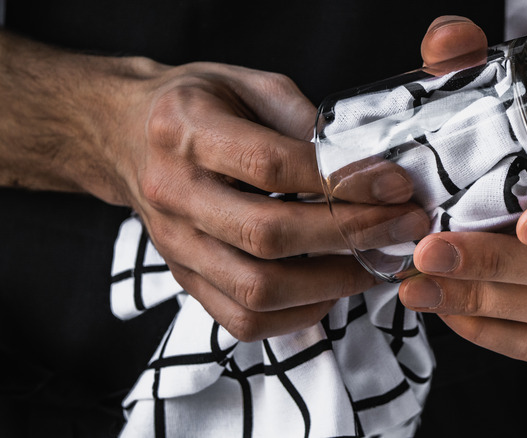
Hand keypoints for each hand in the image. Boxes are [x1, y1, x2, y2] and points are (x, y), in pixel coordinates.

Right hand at [109, 61, 425, 340]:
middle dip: (350, 235)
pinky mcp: (183, 278)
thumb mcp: (247, 84)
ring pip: (256, 290)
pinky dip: (296, 315)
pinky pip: (241, 320)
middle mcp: (175, 194)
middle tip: (404, 226)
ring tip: (375, 262)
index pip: (271, 165)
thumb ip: (301, 118)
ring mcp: (175, 245)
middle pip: (268, 235)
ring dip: (330, 282)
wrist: (123, 135)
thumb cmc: (195, 105)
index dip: (340, 180)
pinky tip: (330, 289)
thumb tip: (362, 165)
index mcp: (187, 132)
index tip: (395, 185)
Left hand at [398, 17, 526, 361]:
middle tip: (430, 250)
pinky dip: (487, 334)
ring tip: (415, 283)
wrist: (500, 174)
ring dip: (476, 300)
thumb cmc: (499, 133)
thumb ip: (465, 58)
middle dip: (494, 264)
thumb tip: (447, 42)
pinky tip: (442, 308)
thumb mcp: (485, 89)